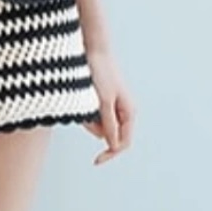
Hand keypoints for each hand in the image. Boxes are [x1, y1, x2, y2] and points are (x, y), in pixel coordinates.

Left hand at [81, 47, 134, 163]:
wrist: (92, 50)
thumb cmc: (101, 73)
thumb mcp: (104, 101)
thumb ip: (109, 124)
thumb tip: (112, 146)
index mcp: (129, 113)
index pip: (123, 143)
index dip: (110, 154)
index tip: (96, 160)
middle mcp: (122, 112)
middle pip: (108, 135)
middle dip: (94, 129)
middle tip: (84, 115)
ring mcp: (112, 107)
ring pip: (98, 126)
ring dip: (87, 119)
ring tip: (84, 100)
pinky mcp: (100, 102)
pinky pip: (92, 116)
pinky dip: (84, 112)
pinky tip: (82, 98)